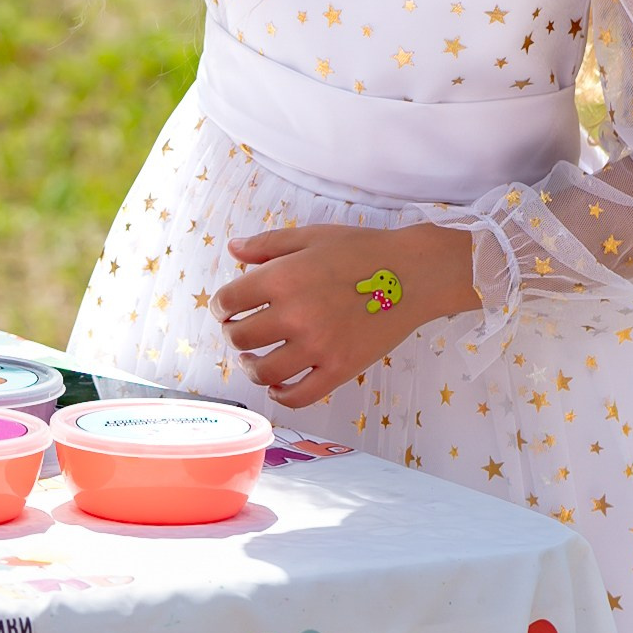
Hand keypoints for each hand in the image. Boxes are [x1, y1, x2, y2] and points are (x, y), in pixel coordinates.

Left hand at [212, 220, 479, 407]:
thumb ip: (266, 245)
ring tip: (253, 360)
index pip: (229, 302)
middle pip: (241, 338)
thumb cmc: (360, 249)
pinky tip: (278, 385)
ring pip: (264, 372)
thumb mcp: (308, 237)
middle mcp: (295, 315)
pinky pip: (299, 396)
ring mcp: (318, 347)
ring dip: (250, 368)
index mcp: (282, 278)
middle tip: (240, 332)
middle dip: (233, 335)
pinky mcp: (340, 370)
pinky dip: (281, 395)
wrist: (411, 274)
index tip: (226, 310)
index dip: (220, 307)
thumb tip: (232, 250)